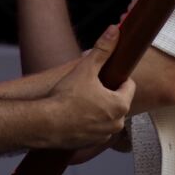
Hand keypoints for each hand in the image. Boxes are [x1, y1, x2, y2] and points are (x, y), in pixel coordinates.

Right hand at [44, 25, 134, 149]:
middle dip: (107, 93)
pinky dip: (89, 122)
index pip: (128, 85)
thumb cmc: (67, 96)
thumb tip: (115, 30)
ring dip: (99, 108)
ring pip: (107, 116)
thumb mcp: (86, 68)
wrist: (46, 123)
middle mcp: (117, 123)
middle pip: (118, 101)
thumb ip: (103, 49)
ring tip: (81, 100)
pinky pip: (96, 129)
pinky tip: (75, 114)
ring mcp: (104, 136)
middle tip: (90, 86)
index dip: (116, 77)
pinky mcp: (91, 143)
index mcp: (120, 104)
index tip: (103, 75)